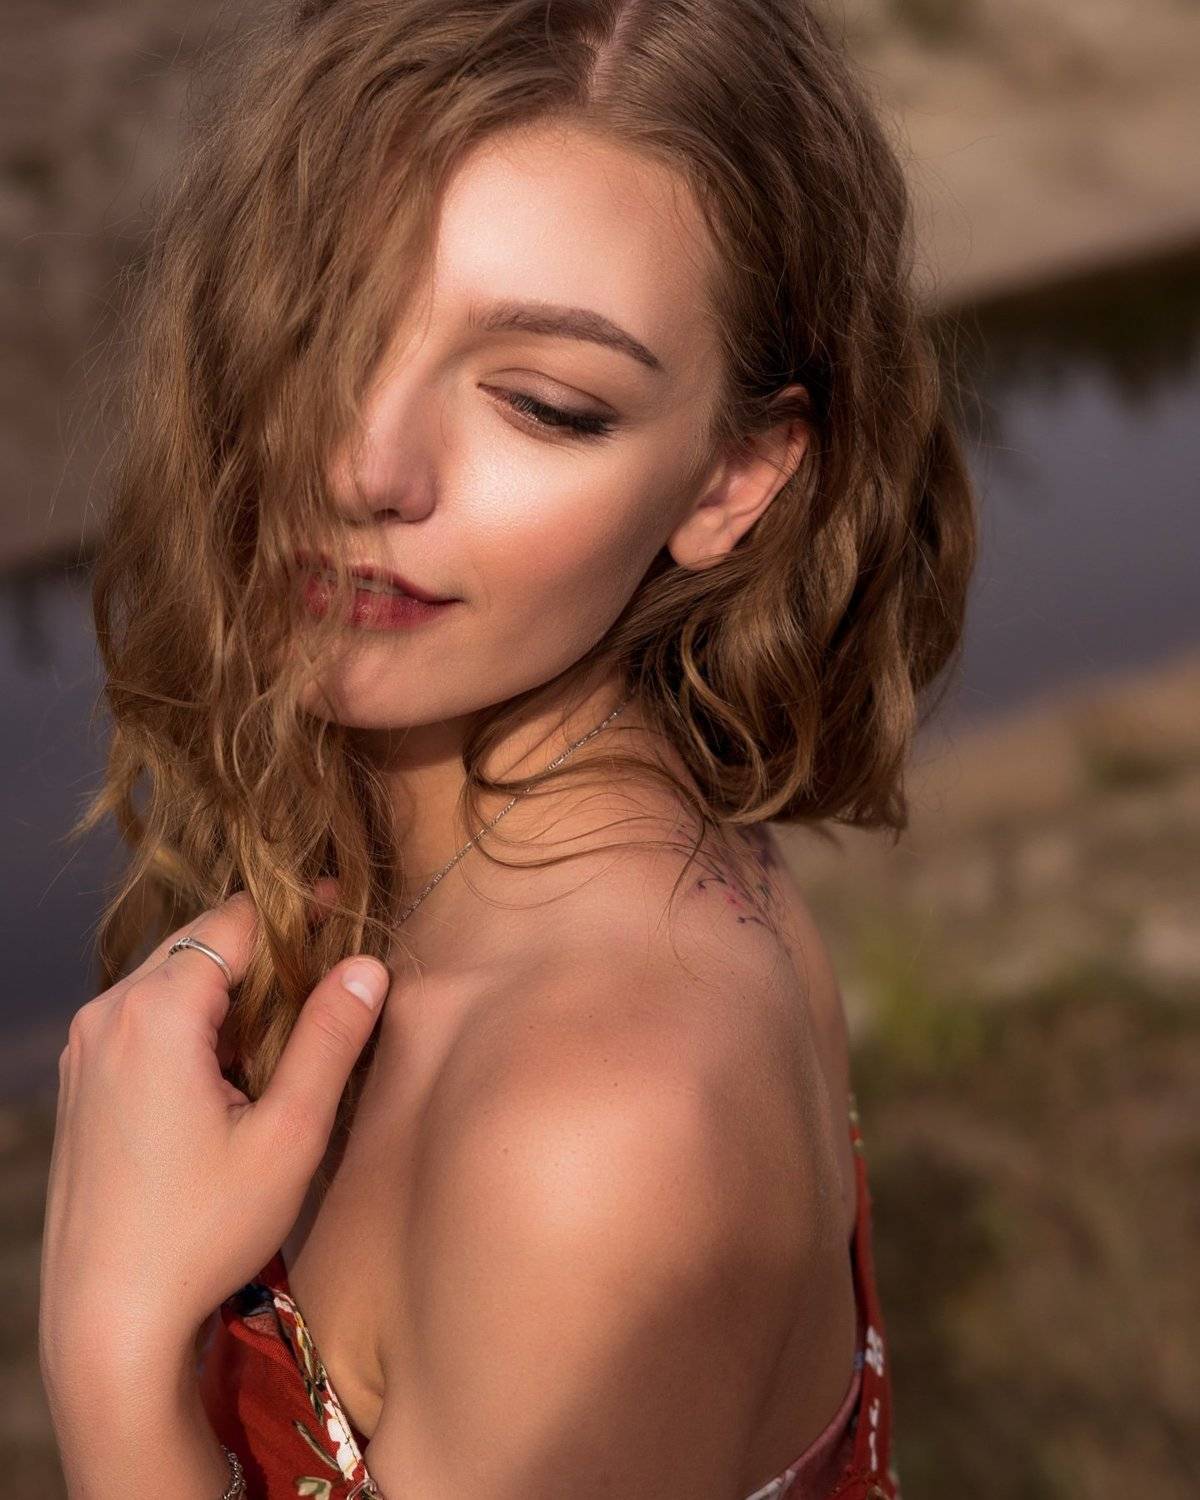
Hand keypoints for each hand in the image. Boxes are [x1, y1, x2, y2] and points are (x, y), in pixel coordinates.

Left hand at [39, 881, 391, 1366]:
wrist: (107, 1320)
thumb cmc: (202, 1233)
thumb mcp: (288, 1135)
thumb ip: (330, 1039)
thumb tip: (366, 967)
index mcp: (155, 1012)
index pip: (236, 920)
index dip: (297, 913)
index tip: (344, 913)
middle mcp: (106, 1016)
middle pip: (200, 942)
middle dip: (265, 952)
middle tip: (326, 980)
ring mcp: (85, 1050)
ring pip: (172, 979)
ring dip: (230, 991)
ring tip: (285, 1036)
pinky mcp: (80, 1084)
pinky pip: (144, 1018)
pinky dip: (195, 1023)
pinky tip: (232, 1075)